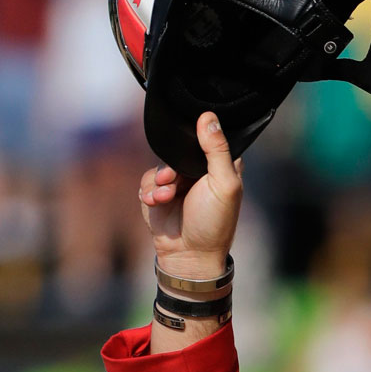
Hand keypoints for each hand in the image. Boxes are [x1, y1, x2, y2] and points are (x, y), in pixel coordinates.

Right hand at [138, 110, 242, 285]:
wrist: (188, 254)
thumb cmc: (213, 222)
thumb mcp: (223, 184)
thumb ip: (217, 150)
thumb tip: (208, 117)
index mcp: (221, 165)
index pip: (211, 136)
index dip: (200, 135)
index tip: (190, 139)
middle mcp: (199, 170)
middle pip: (179, 148)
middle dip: (172, 163)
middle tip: (173, 179)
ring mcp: (177, 181)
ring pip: (160, 164)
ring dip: (159, 181)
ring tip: (166, 197)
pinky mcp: (158, 192)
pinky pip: (147, 180)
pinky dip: (149, 192)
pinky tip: (157, 204)